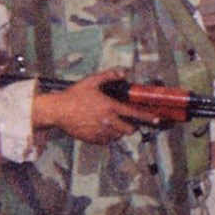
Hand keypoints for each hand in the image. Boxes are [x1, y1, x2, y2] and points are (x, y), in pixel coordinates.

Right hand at [31, 68, 159, 143]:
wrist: (57, 111)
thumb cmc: (74, 95)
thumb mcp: (92, 81)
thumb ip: (109, 76)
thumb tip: (124, 73)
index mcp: (110, 107)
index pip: (134, 114)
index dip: (148, 117)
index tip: (157, 119)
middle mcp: (108, 121)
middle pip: (129, 130)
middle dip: (131, 126)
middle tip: (126, 121)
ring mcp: (100, 132)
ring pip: (118, 136)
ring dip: (118, 131)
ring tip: (110, 122)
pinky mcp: (93, 140)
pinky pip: (106, 141)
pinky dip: (107, 137)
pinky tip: (100, 128)